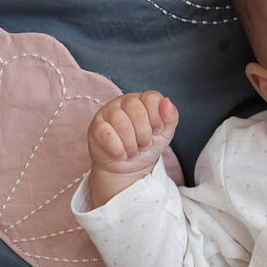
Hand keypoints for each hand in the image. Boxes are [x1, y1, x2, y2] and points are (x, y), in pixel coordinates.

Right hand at [87, 92, 178, 206]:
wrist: (129, 168)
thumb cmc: (147, 146)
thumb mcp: (165, 133)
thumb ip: (171, 117)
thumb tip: (167, 102)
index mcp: (143, 100)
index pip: (151, 98)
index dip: (157, 119)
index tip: (156, 131)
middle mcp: (124, 102)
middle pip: (136, 111)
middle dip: (144, 134)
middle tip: (143, 144)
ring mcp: (108, 113)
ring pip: (121, 123)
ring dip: (131, 144)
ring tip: (133, 151)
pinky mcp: (96, 127)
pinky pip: (106, 134)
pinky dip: (118, 149)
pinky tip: (121, 154)